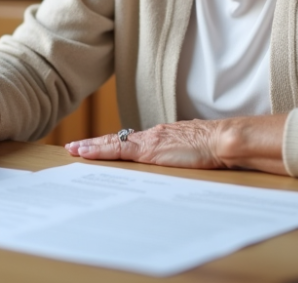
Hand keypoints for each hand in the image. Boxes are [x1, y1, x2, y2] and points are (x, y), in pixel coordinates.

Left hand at [65, 114, 288, 173]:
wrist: (224, 140)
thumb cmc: (216, 147)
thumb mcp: (195, 152)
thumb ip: (184, 156)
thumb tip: (184, 163)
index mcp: (162, 137)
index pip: (132, 141)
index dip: (113, 144)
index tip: (98, 146)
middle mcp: (152, 135)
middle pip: (117, 140)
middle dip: (95, 144)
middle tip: (74, 147)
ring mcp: (149, 141)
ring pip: (112, 143)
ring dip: (91, 147)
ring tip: (73, 150)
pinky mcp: (148, 149)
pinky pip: (116, 150)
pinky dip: (98, 152)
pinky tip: (84, 154)